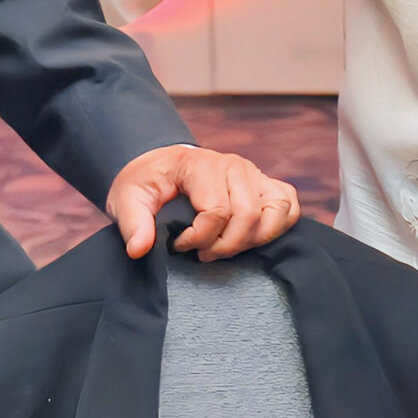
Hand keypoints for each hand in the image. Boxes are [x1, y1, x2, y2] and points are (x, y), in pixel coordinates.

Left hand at [107, 144, 301, 260]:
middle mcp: (233, 165)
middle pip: (248, 215)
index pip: (217, 210)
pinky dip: (278, 226)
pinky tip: (252, 237)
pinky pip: (288, 205)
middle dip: (226, 245)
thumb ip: (133, 223)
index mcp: (200, 164)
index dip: (199, 238)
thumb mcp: (128, 198)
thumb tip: (140, 249)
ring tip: (227, 246)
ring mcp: (253, 173)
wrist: (159, 165)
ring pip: (276, 210)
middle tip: (203, 253)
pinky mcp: (265, 184)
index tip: (179, 245)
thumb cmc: (146, 183)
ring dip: (255, 238)